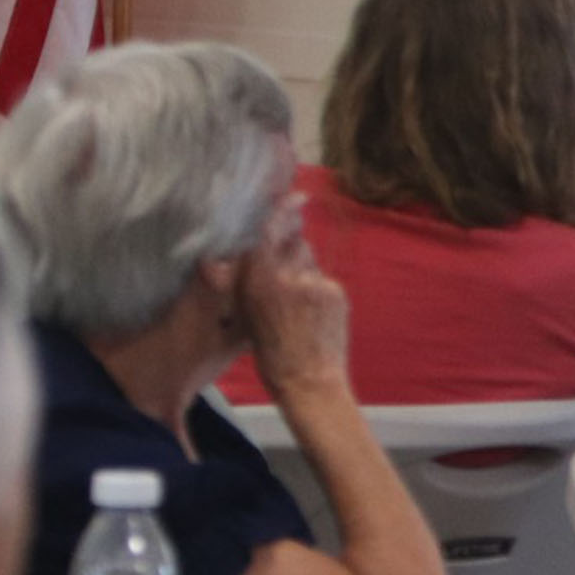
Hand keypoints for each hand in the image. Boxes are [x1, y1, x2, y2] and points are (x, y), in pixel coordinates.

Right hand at [236, 219, 351, 401]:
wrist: (309, 380)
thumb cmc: (270, 353)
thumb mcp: (246, 314)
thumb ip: (246, 281)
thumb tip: (239, 255)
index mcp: (259, 281)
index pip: (270, 232)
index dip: (281, 210)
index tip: (294, 194)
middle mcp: (288, 276)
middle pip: (294, 242)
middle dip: (291, 245)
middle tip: (287, 268)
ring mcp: (316, 282)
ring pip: (310, 261)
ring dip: (303, 270)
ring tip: (298, 302)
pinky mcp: (336, 291)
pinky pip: (324, 278)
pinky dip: (317, 288)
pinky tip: (312, 312)